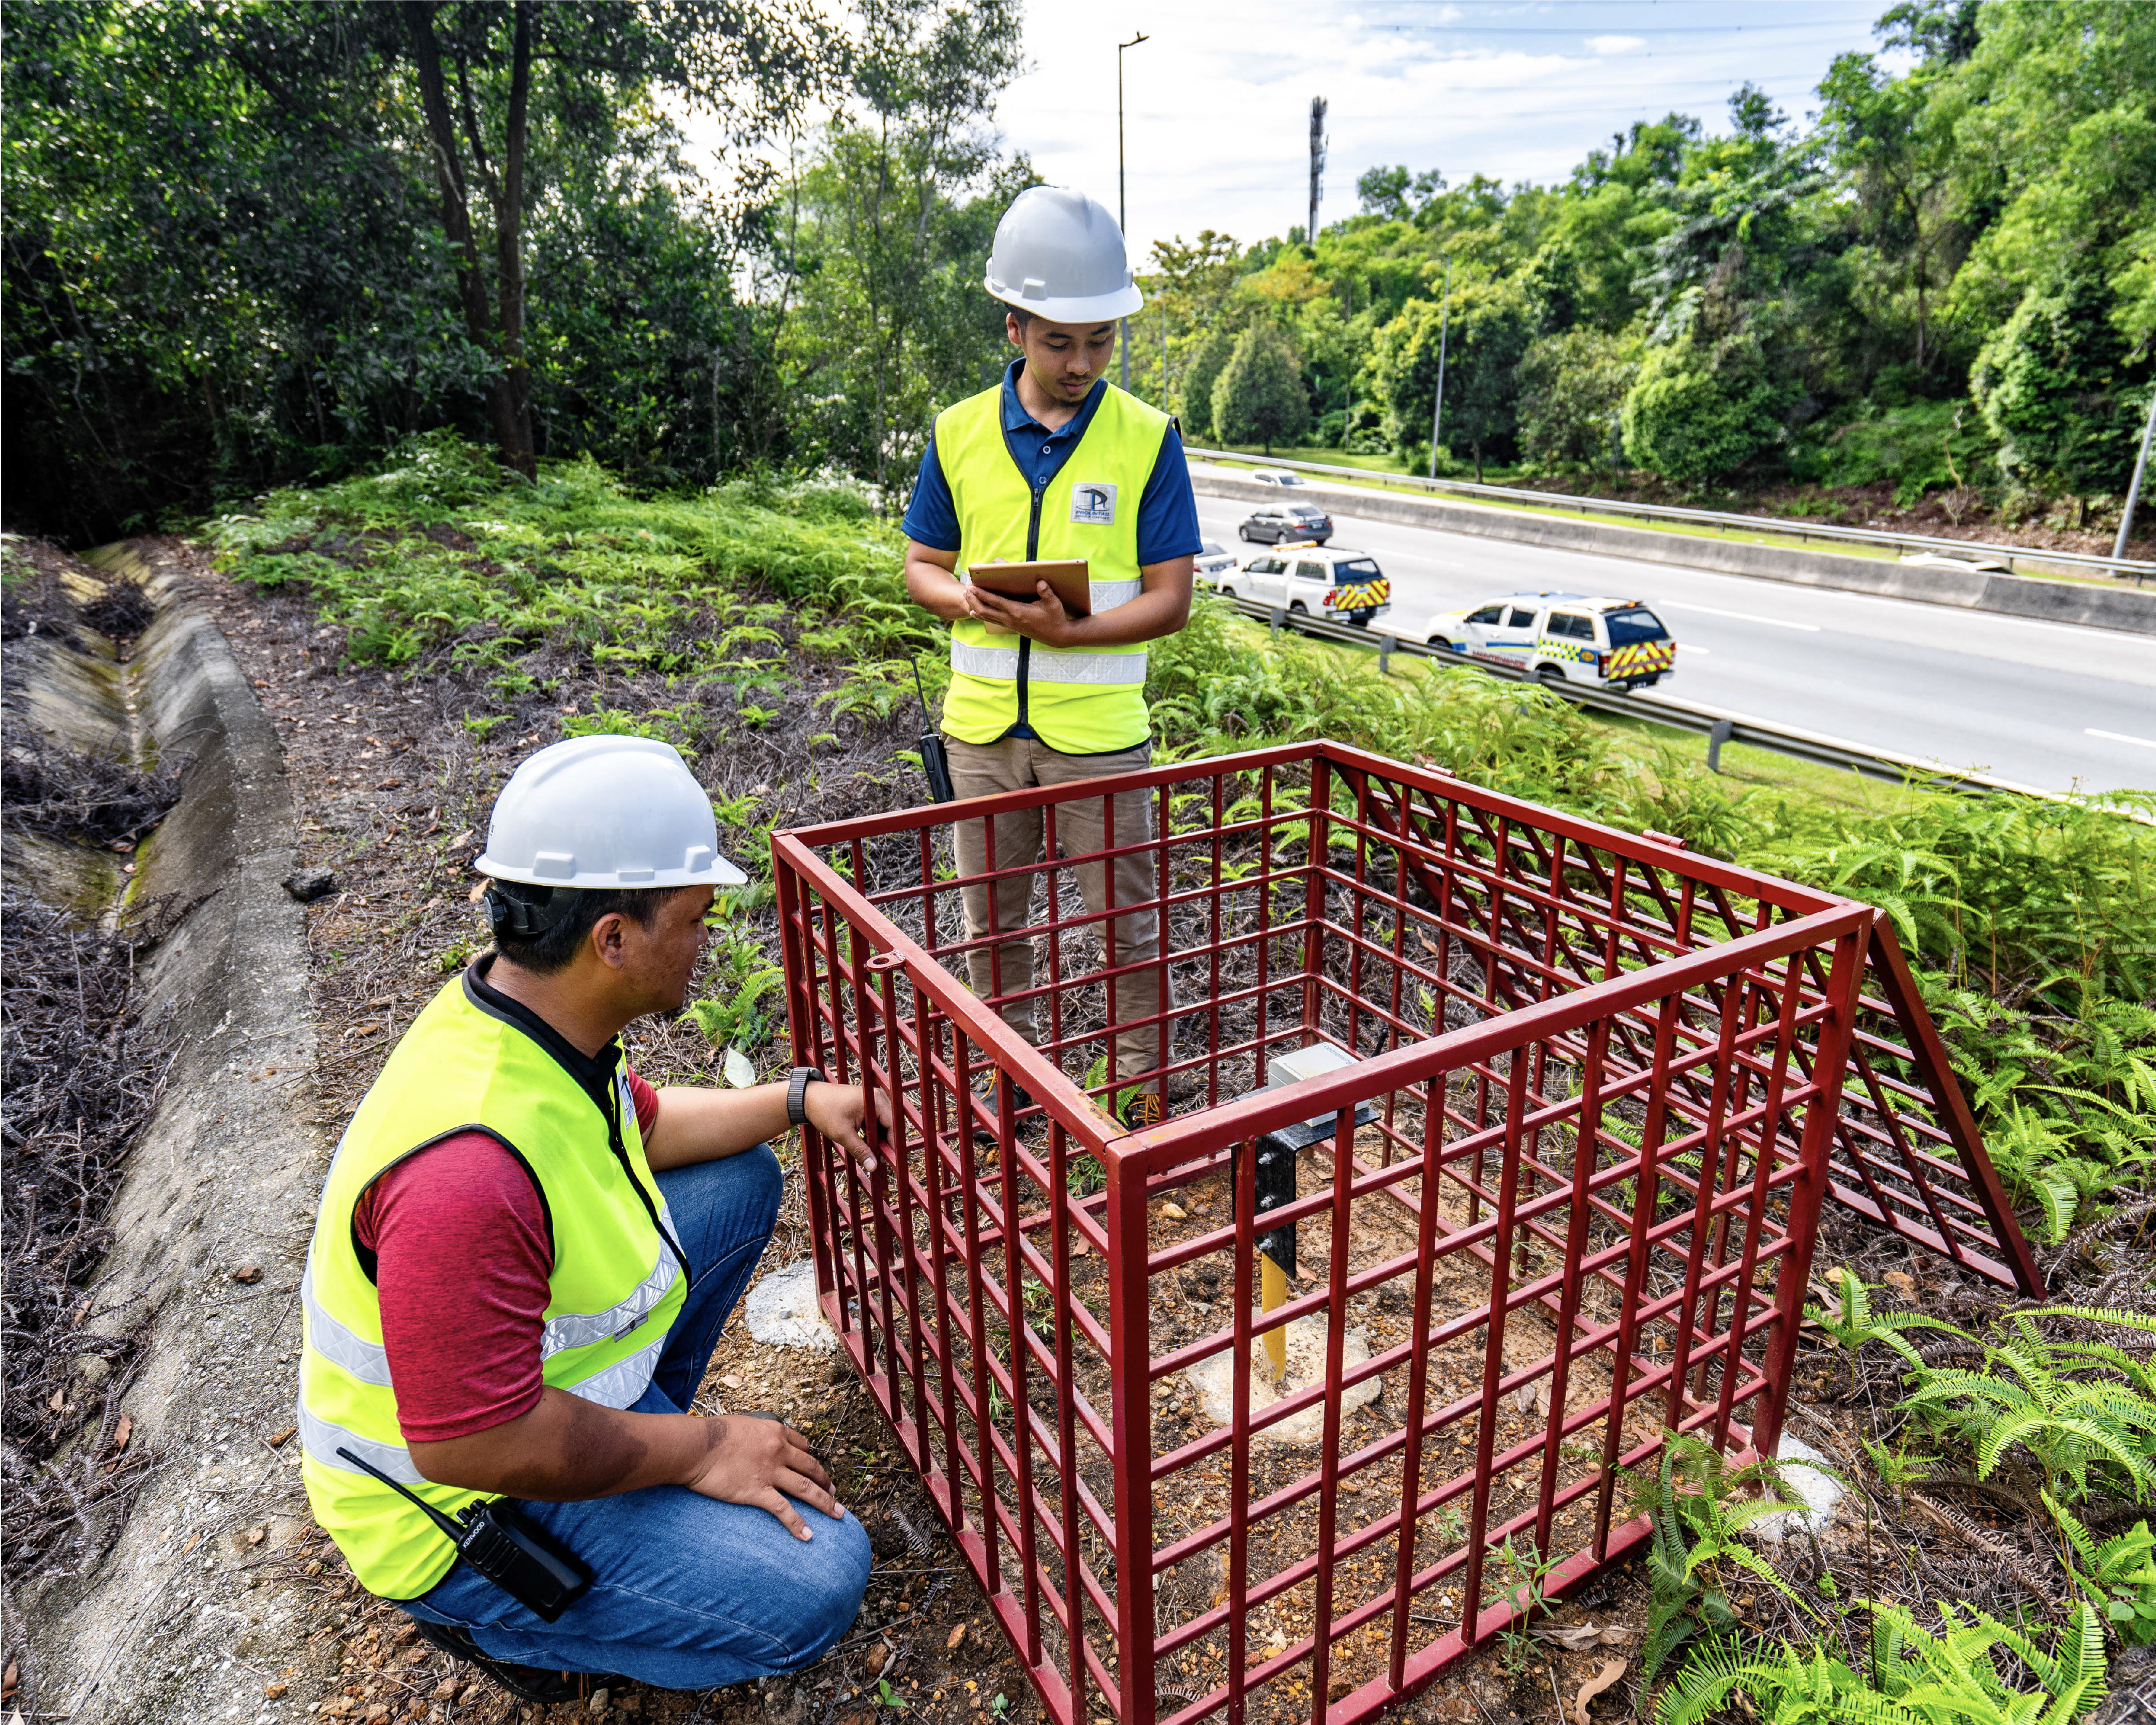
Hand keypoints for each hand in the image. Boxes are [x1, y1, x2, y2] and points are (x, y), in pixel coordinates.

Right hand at [682, 1414, 844, 1540]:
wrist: (697, 1446)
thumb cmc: (713, 1434)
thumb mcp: (743, 1425)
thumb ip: (757, 1434)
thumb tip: (758, 1441)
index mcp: (775, 1432)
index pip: (803, 1446)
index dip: (811, 1459)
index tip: (815, 1469)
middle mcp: (779, 1451)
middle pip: (811, 1467)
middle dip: (825, 1481)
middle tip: (833, 1492)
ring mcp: (770, 1472)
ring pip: (805, 1488)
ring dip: (825, 1502)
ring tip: (838, 1514)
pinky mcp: (758, 1492)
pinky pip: (783, 1510)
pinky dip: (797, 1523)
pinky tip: (808, 1536)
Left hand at [804, 1079, 891, 1170]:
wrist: (807, 1098)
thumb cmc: (824, 1111)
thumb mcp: (843, 1134)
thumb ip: (860, 1151)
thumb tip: (873, 1166)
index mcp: (875, 1101)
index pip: (892, 1126)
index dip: (892, 1145)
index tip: (890, 1161)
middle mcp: (877, 1098)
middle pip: (889, 1125)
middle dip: (884, 1143)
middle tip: (878, 1161)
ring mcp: (872, 1100)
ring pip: (882, 1125)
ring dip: (878, 1140)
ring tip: (871, 1156)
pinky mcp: (865, 1104)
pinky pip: (874, 1121)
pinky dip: (871, 1133)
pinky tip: (865, 1146)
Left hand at [967, 580, 1081, 647]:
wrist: (1057, 636)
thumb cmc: (1056, 618)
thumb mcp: (1054, 604)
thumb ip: (1046, 592)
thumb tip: (1040, 582)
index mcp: (1018, 612)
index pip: (996, 602)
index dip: (982, 595)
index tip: (972, 587)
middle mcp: (1010, 619)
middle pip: (985, 610)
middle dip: (973, 599)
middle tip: (965, 589)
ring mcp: (1009, 624)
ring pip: (986, 616)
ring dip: (974, 606)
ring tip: (965, 597)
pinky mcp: (1011, 626)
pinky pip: (992, 620)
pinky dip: (981, 614)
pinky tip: (975, 611)